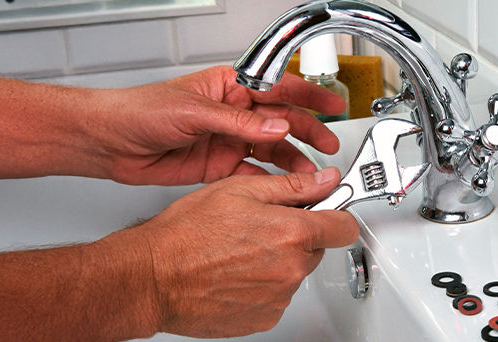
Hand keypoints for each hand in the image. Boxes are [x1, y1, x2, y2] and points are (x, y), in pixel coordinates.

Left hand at [94, 66, 345, 184]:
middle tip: (329, 145)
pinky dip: (269, 181)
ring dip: (293, 160)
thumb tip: (278, 125)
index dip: (308, 95)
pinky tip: (283, 189)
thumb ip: (239, 121)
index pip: (277, 87)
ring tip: (312, 173)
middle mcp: (233, 113)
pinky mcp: (219, 166)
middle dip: (308, 132)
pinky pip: (253, 173)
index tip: (333, 105)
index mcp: (229, 88)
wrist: (110, 143)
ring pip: (272, 149)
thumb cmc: (140, 111)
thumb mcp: (193, 111)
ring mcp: (228, 140)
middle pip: (281, 121)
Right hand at [98, 167, 358, 336]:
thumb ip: (292, 186)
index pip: (345, 227)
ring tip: (240, 250)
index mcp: (291, 233)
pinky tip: (235, 272)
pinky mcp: (264, 318)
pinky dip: (263, 285)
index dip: (336, 214)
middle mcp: (290, 269)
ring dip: (279, 261)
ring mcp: (278, 297)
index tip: (327, 210)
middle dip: (298, 236)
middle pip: (317, 249)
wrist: (152, 277)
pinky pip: (277, 296)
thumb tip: (326, 180)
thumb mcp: (240, 190)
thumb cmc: (185, 234)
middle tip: (262, 227)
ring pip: (295, 272)